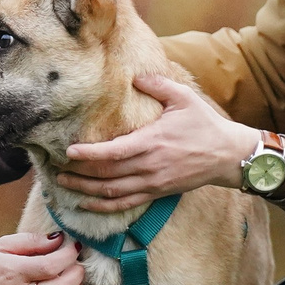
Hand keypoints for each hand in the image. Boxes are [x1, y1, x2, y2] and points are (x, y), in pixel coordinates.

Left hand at [54, 74, 261, 212]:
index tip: (68, 151)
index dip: (88, 154)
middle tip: (56, 168)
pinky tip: (86, 204)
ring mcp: (152, 183)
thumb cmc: (205, 125)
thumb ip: (157, 85)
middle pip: (106, 175)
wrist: (227, 156)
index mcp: (152, 142)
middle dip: (78, 173)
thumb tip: (135, 77)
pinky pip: (125, 204)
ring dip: (85, 190)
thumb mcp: (184, 98)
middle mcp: (149, 167)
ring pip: (111, 192)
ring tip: (64, 184)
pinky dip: (103, 207)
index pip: (112, 153)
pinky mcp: (156, 193)